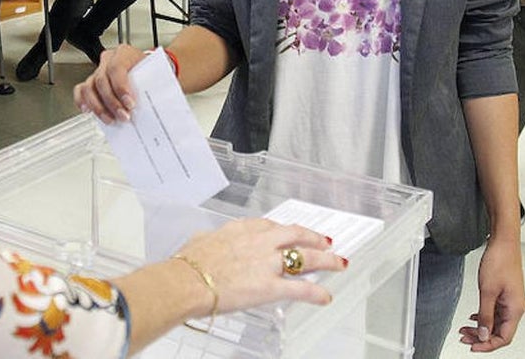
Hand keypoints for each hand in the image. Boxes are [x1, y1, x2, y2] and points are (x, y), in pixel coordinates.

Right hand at [73, 43, 144, 122]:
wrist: (147, 70)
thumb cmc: (149, 72)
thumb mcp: (153, 74)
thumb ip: (150, 86)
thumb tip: (151, 105)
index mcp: (124, 54)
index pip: (116, 68)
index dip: (121, 87)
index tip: (130, 104)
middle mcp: (108, 60)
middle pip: (102, 80)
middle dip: (112, 102)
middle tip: (124, 116)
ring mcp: (98, 70)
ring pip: (89, 87)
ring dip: (99, 107)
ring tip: (111, 119)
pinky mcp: (92, 81)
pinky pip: (81, 90)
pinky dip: (82, 101)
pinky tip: (89, 112)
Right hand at [175, 218, 344, 313]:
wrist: (187, 281)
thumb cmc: (189, 263)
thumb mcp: (201, 240)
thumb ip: (212, 240)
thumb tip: (206, 242)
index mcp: (243, 230)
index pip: (273, 226)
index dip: (287, 230)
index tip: (293, 233)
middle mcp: (261, 242)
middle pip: (297, 235)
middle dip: (315, 238)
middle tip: (326, 242)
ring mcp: (268, 263)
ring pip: (306, 257)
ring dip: (326, 260)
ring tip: (338, 263)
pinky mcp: (270, 287)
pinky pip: (301, 289)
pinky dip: (316, 293)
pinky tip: (325, 297)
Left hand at [458, 235, 524, 351]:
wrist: (503, 243)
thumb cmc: (500, 261)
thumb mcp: (487, 291)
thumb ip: (485, 314)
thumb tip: (483, 334)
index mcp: (515, 309)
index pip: (504, 337)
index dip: (488, 345)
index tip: (474, 347)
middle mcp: (515, 307)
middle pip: (499, 331)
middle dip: (481, 337)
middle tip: (465, 337)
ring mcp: (511, 301)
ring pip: (496, 322)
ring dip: (481, 327)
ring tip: (465, 329)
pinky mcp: (505, 294)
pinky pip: (495, 312)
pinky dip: (484, 317)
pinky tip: (474, 318)